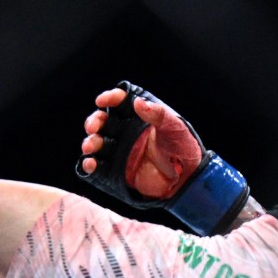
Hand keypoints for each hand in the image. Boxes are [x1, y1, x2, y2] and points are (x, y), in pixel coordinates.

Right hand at [76, 83, 248, 233]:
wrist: (187, 179)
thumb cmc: (183, 148)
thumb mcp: (175, 127)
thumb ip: (158, 114)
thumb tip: (138, 102)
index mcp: (139, 117)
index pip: (120, 103)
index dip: (109, 99)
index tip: (102, 100)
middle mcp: (126, 132)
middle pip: (103, 122)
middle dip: (94, 122)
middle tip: (93, 127)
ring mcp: (120, 151)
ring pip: (97, 143)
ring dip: (90, 142)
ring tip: (91, 146)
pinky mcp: (117, 170)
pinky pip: (99, 166)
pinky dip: (90, 165)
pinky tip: (91, 164)